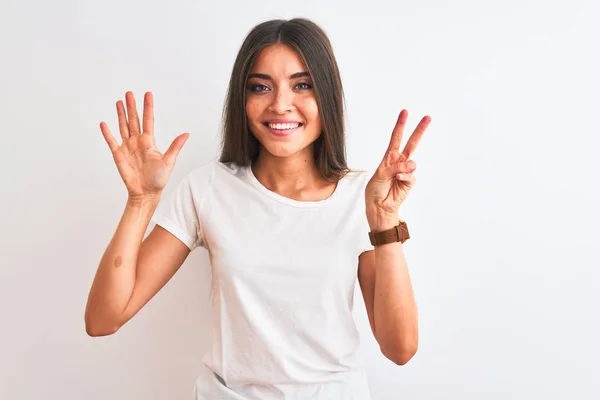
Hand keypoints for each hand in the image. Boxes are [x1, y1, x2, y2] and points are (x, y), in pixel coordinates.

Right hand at [99, 91, 188, 199]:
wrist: (146, 193)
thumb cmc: (159, 179)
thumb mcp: (169, 161)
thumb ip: (175, 146)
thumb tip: (186, 134)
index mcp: (149, 141)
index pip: (148, 120)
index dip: (147, 107)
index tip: (148, 94)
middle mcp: (138, 142)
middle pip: (134, 120)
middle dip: (132, 106)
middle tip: (130, 93)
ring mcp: (127, 147)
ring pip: (123, 127)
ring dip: (121, 115)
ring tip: (119, 102)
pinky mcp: (119, 155)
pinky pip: (112, 142)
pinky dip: (107, 133)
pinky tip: (104, 124)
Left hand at [365, 109, 430, 229]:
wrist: (379, 207)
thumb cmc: (376, 190)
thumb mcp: (379, 175)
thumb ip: (393, 167)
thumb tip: (409, 165)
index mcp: (389, 157)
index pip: (396, 138)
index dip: (400, 125)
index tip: (404, 112)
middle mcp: (399, 162)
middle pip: (411, 143)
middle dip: (419, 130)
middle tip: (428, 117)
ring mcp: (406, 171)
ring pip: (411, 162)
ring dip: (403, 168)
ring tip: (394, 176)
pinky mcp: (410, 182)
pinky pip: (410, 175)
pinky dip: (403, 177)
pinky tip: (397, 181)